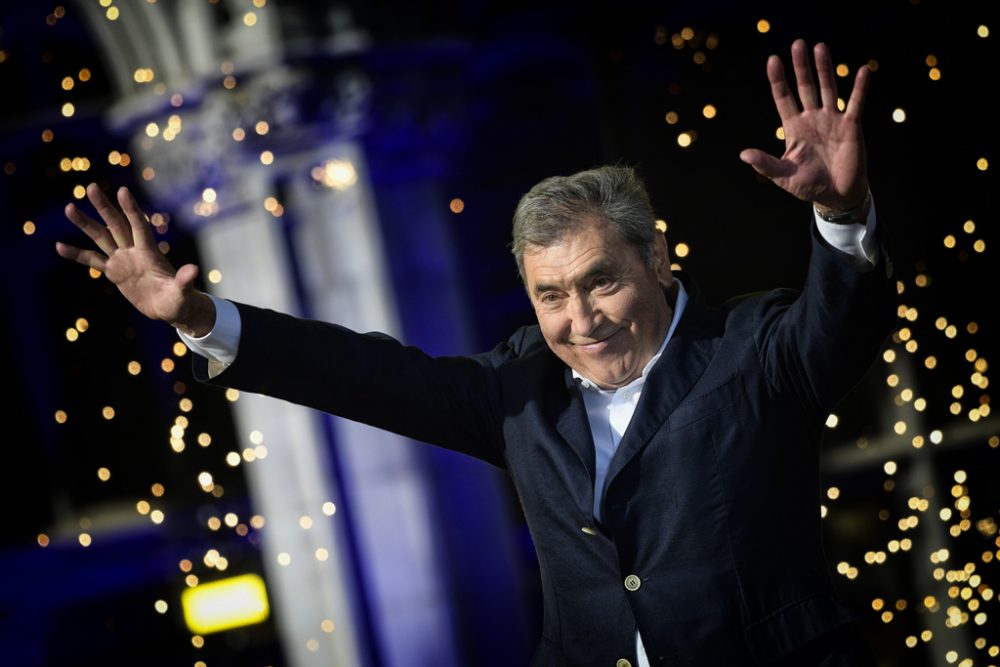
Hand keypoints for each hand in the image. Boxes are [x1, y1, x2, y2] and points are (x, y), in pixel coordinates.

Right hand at [56, 183, 215, 335]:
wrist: (170, 308)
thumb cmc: (180, 300)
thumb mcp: (183, 292)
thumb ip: (185, 281)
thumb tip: (194, 270)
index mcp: (150, 252)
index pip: (139, 226)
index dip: (132, 210)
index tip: (123, 191)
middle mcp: (134, 251)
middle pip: (117, 225)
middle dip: (105, 207)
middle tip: (91, 187)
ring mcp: (122, 260)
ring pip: (101, 237)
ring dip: (85, 224)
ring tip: (69, 208)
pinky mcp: (114, 272)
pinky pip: (92, 260)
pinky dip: (76, 254)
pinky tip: (59, 246)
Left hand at [739, 39, 869, 210]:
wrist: (835, 196)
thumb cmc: (808, 185)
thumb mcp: (783, 176)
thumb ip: (765, 164)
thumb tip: (743, 155)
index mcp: (793, 128)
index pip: (783, 98)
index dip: (778, 80)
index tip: (773, 60)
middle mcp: (812, 118)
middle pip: (805, 87)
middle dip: (801, 67)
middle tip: (797, 44)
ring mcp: (832, 120)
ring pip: (827, 88)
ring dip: (824, 69)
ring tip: (820, 47)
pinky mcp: (851, 126)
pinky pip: (855, 103)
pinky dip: (860, 88)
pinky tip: (862, 70)